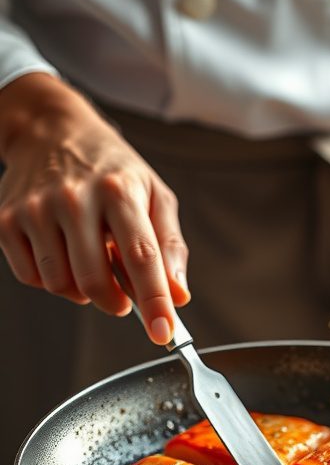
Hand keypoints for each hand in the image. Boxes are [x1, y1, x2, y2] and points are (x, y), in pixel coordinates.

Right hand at [0, 74, 189, 343]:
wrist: (51, 131)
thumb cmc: (110, 169)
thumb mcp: (153, 194)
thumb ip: (169, 246)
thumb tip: (177, 295)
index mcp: (118, 190)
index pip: (141, 256)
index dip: (154, 300)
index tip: (163, 333)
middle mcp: (73, 197)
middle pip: (94, 280)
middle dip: (114, 302)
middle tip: (122, 299)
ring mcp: (35, 209)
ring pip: (60, 285)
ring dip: (82, 290)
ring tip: (90, 262)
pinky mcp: (6, 220)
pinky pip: (32, 277)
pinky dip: (52, 279)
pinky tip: (63, 253)